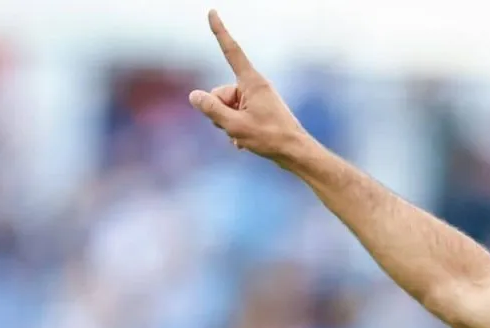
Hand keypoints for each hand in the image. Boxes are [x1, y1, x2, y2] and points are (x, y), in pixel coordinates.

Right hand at [189, 10, 305, 160]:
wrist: (295, 152)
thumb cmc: (269, 138)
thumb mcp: (234, 125)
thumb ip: (211, 109)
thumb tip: (194, 96)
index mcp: (251, 82)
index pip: (231, 52)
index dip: (220, 32)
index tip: (212, 13)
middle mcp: (254, 86)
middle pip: (221, 93)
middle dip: (220, 112)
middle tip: (236, 128)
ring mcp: (256, 99)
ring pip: (227, 108)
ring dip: (228, 124)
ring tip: (245, 136)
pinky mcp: (257, 111)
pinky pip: (236, 117)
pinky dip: (237, 130)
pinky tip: (246, 143)